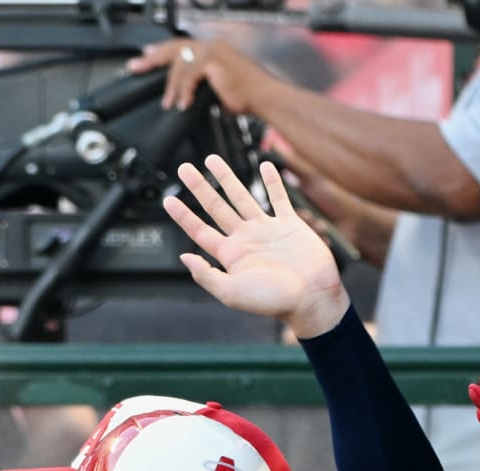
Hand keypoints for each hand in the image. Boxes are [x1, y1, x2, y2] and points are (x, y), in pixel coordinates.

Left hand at [127, 38, 270, 112]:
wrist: (263, 97)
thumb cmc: (247, 95)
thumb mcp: (218, 87)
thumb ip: (201, 83)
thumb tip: (184, 92)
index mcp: (213, 48)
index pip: (182, 46)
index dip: (163, 51)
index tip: (146, 55)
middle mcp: (211, 45)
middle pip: (175, 49)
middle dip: (153, 59)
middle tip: (136, 65)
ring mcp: (213, 51)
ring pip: (181, 65)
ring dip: (172, 86)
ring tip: (169, 103)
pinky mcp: (214, 61)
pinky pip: (190, 75)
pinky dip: (185, 91)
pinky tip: (183, 104)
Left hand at [164, 156, 348, 338]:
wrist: (311, 298)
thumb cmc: (273, 301)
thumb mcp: (232, 293)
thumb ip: (206, 275)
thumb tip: (184, 256)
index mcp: (230, 255)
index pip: (200, 230)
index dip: (183, 215)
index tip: (168, 199)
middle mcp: (246, 239)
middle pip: (216, 207)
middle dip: (200, 187)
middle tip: (184, 169)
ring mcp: (267, 230)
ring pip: (242, 197)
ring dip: (227, 178)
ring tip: (212, 160)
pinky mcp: (290, 225)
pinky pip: (279, 198)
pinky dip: (273, 182)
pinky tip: (264, 166)